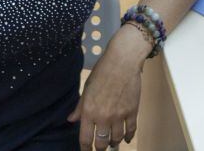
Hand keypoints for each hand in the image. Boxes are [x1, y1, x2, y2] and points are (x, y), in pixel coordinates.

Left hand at [68, 25, 147, 148]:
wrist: (123, 61)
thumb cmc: (102, 72)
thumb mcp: (87, 89)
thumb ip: (79, 107)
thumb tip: (71, 120)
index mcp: (89, 111)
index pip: (86, 139)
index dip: (85, 149)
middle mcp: (104, 117)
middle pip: (102, 143)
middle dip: (100, 148)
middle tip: (100, 148)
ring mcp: (119, 116)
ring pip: (116, 139)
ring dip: (113, 143)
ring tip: (112, 143)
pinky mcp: (132, 111)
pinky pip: (131, 130)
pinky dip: (128, 137)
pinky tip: (126, 138)